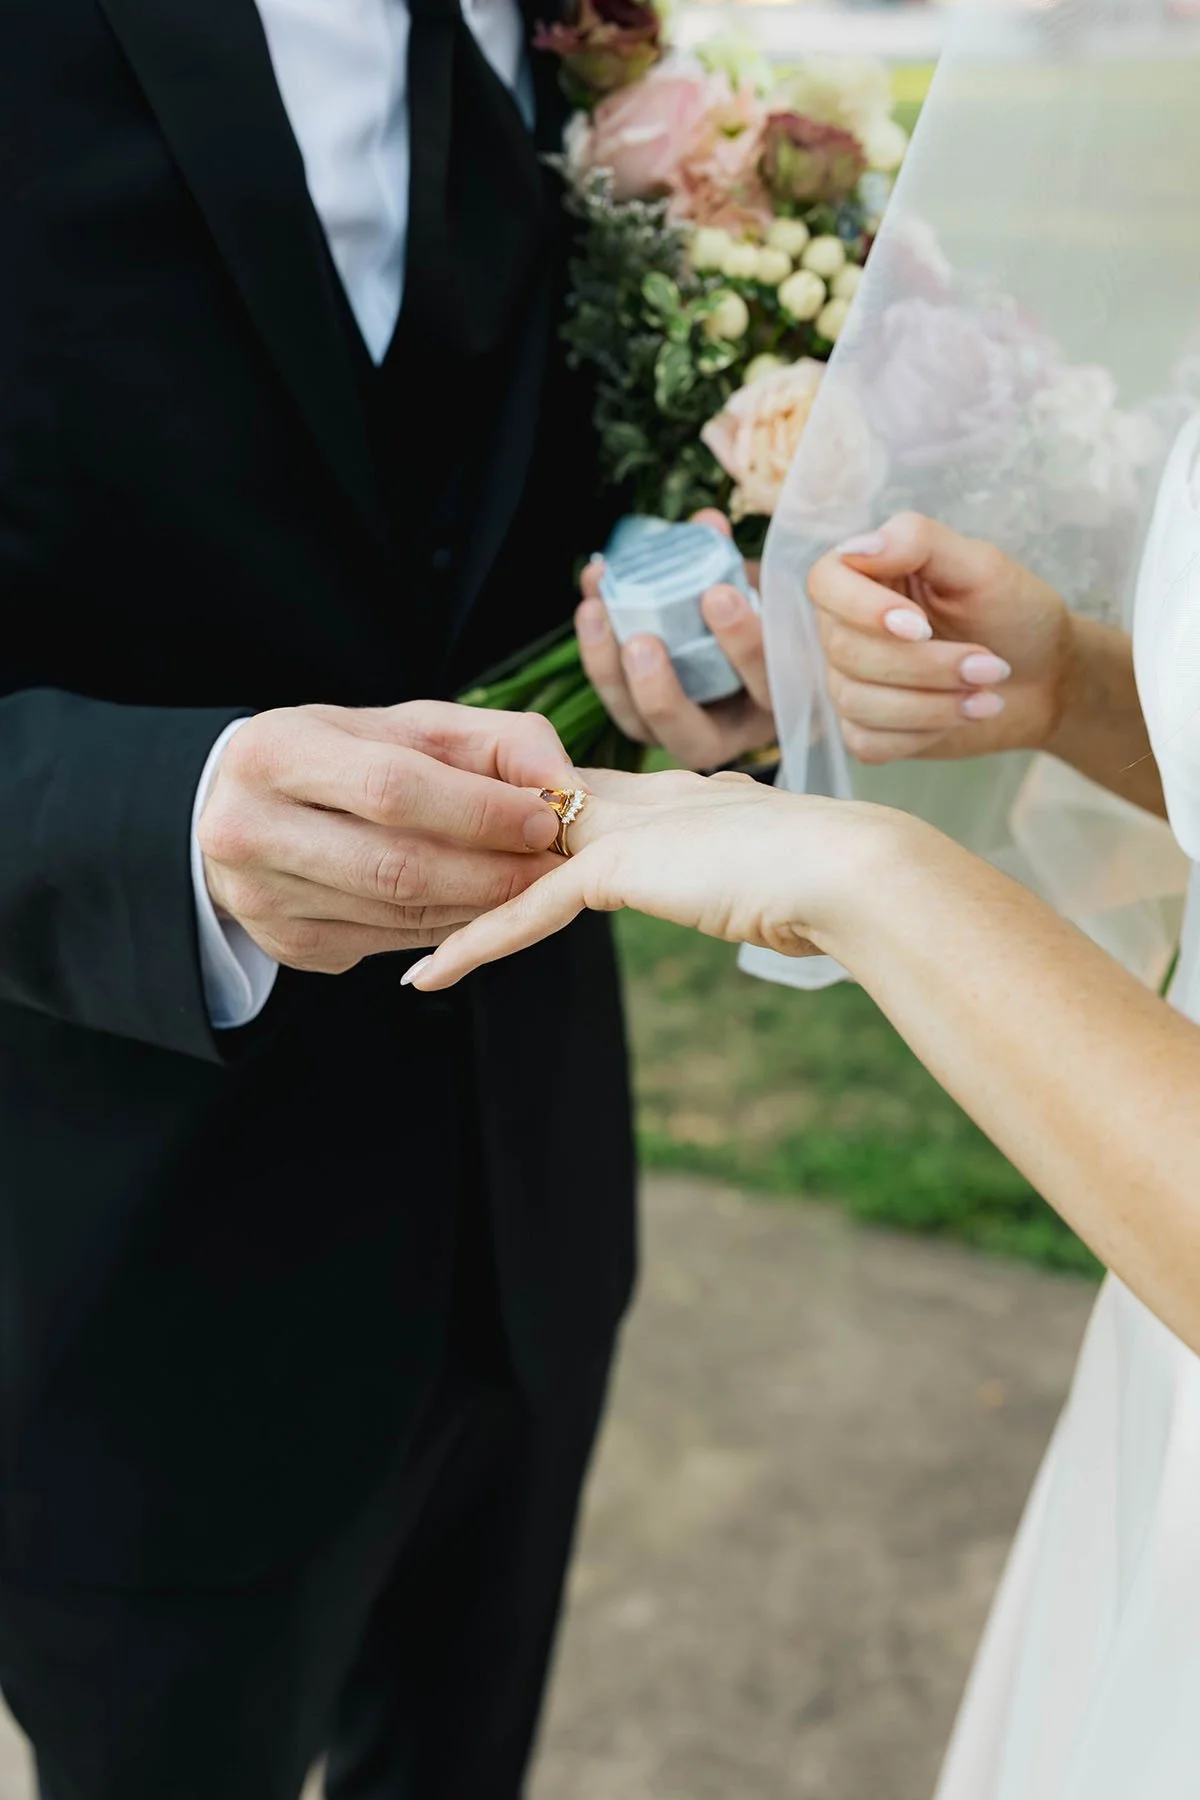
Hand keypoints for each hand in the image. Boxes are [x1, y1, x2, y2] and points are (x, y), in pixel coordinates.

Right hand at [198, 701, 572, 973]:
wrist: (249, 811)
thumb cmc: (346, 759)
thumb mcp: (408, 727)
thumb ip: (496, 742)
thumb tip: (567, 790)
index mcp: (276, 751)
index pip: (392, 787)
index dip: (478, 810)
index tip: (546, 819)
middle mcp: (250, 829)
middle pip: (396, 866)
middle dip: (492, 871)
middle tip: (556, 868)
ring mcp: (263, 898)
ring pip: (401, 913)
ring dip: (482, 905)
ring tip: (531, 885)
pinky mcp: (289, 947)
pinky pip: (394, 942)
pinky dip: (451, 928)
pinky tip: (480, 906)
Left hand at [404, 766, 898, 989]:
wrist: (855, 870)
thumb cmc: (839, 881)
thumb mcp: (778, 877)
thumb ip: (751, 880)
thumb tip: (771, 905)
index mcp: (684, 798)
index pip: (587, 800)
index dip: (532, 816)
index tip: (488, 834)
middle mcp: (646, 800)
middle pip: (532, 813)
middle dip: (468, 838)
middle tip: (404, 859)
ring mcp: (629, 826)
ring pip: (516, 859)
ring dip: (453, 893)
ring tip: (393, 925)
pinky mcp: (620, 863)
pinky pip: (526, 910)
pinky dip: (475, 944)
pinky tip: (428, 977)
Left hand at [576, 511, 775, 769]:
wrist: (738, 630)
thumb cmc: (761, 609)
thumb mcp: (761, 587)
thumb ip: (739, 562)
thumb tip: (706, 524)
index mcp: (778, 703)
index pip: (766, 686)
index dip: (743, 645)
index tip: (718, 594)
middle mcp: (729, 733)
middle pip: (693, 739)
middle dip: (661, 692)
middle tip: (640, 642)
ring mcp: (678, 733)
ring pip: (639, 724)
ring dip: (609, 670)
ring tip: (595, 610)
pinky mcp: (640, 718)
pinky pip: (614, 695)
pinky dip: (596, 647)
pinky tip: (591, 596)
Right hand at [808, 513, 1073, 764]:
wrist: (1045, 678)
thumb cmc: (1013, 613)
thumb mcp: (981, 566)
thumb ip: (919, 541)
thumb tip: (857, 547)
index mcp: (869, 575)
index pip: (825, 583)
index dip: (862, 608)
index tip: (920, 626)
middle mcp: (849, 626)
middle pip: (845, 650)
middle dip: (925, 666)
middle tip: (990, 665)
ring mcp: (852, 680)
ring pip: (855, 700)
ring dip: (932, 703)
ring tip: (987, 694)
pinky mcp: (867, 728)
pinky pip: (866, 741)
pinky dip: (922, 734)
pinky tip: (960, 716)